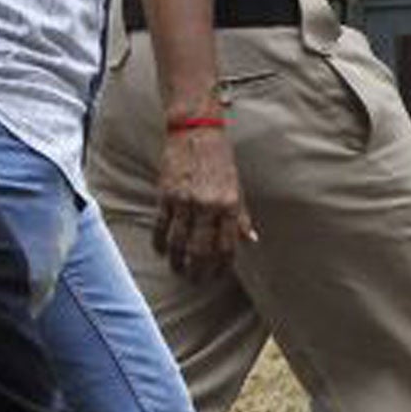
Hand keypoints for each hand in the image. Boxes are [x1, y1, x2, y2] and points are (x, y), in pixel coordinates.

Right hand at [153, 125, 256, 279]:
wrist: (194, 130)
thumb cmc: (218, 158)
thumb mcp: (236, 186)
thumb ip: (241, 215)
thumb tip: (250, 239)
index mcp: (228, 205)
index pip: (226, 246)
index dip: (221, 265)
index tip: (216, 275)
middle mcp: (207, 206)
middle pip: (201, 250)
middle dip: (198, 270)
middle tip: (195, 280)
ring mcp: (184, 201)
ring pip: (179, 242)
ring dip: (178, 260)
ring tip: (178, 269)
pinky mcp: (165, 195)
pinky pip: (161, 225)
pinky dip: (160, 241)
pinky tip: (161, 251)